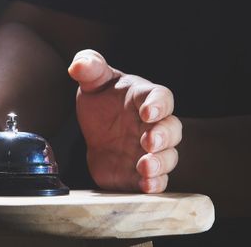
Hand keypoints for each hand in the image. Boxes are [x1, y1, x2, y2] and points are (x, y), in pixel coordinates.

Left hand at [68, 49, 180, 192]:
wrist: (98, 131)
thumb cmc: (103, 100)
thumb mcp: (94, 81)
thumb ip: (89, 68)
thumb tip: (78, 64)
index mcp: (145, 99)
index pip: (161, 98)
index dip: (158, 105)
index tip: (147, 112)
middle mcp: (154, 125)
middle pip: (172, 130)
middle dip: (163, 136)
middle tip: (148, 141)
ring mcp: (150, 150)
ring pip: (168, 157)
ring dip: (160, 163)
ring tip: (144, 167)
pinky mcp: (141, 172)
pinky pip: (156, 180)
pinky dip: (154, 184)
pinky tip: (145, 185)